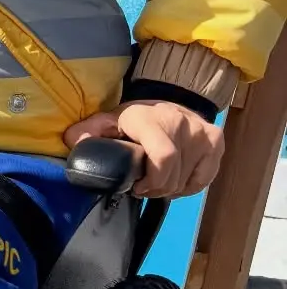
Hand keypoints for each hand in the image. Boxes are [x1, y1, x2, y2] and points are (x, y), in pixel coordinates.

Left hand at [64, 100, 222, 198]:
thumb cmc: (133, 118)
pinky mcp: (216, 142)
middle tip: (142, 188)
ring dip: (170, 189)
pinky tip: (174, 181)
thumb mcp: (107, 120)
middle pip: (173, 176)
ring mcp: (202, 133)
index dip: (151, 181)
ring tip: (156, 183)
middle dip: (155, 189)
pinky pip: (203, 179)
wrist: (169, 98)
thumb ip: (88, 131)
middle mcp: (181, 124)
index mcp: (151, 120)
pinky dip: (188, 187)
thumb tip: (72, 142)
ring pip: (187, 180)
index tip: (136, 187)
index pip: (163, 158)